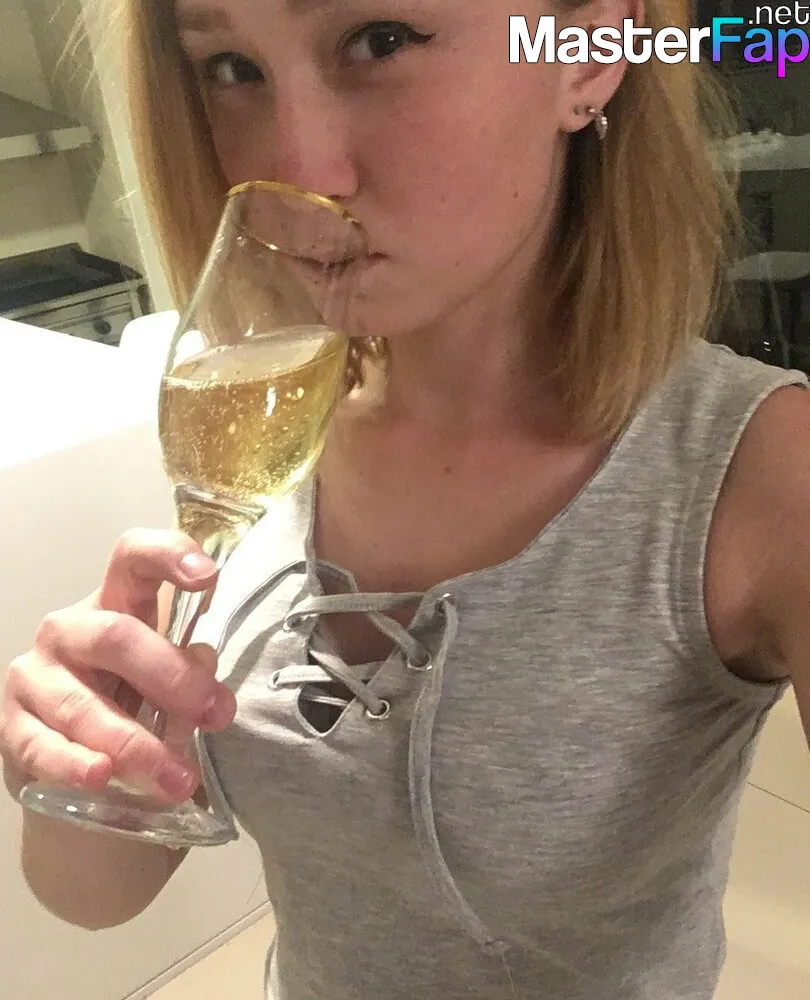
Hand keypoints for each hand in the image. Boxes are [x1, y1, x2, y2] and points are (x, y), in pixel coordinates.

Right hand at [0, 529, 236, 804]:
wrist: (75, 764)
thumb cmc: (135, 704)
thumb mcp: (170, 682)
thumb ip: (190, 673)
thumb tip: (207, 677)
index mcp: (116, 603)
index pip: (133, 559)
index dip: (168, 555)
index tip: (208, 574)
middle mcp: (69, 631)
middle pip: (115, 636)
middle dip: (172, 678)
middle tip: (216, 714)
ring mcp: (33, 676)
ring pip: (81, 702)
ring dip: (135, 744)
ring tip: (177, 778)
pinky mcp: (10, 726)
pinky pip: (41, 745)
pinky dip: (74, 764)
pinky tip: (101, 777)